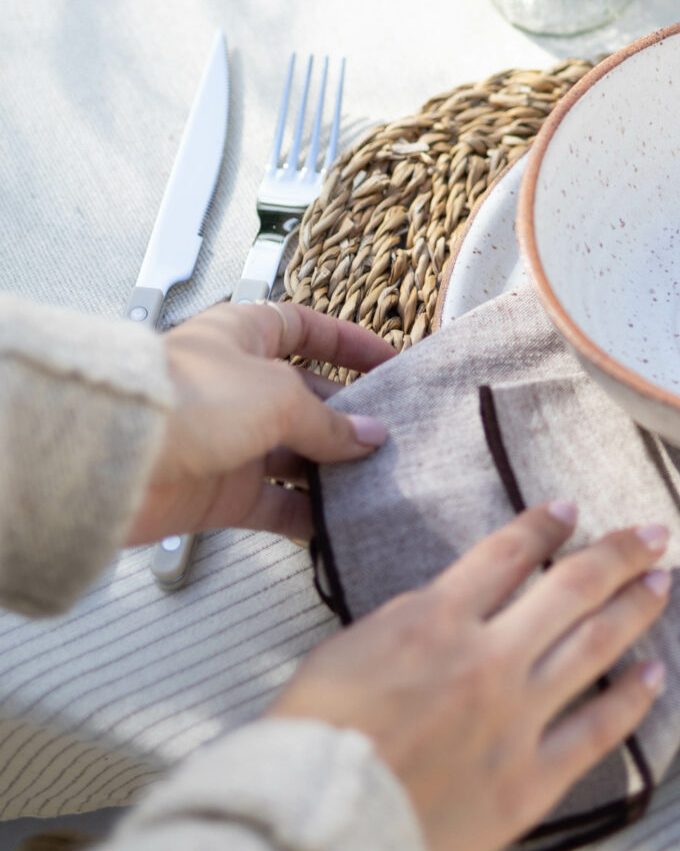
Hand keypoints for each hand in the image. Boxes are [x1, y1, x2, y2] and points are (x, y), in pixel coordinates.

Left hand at [127, 299, 395, 546]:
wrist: (120, 459)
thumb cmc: (184, 399)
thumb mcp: (278, 395)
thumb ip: (328, 421)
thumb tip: (368, 436)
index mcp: (243, 337)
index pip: (304, 329)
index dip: (347, 343)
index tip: (387, 362)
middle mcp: (236, 386)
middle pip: (305, 399)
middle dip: (346, 416)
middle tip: (388, 432)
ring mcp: (227, 441)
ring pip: (293, 455)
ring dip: (331, 469)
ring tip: (374, 478)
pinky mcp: (218, 493)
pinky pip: (273, 505)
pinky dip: (305, 515)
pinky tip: (336, 521)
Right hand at [271, 504, 668, 850]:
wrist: (319, 834)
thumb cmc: (311, 745)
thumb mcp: (345, 652)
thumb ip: (406, 622)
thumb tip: (445, 609)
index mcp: (437, 619)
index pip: (507, 554)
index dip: (544, 526)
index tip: (570, 510)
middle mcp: (490, 658)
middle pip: (573, 587)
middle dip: (618, 553)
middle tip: (652, 534)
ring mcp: (517, 719)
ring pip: (597, 646)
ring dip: (636, 608)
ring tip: (664, 583)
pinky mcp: (531, 781)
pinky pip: (598, 730)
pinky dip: (633, 698)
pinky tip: (656, 674)